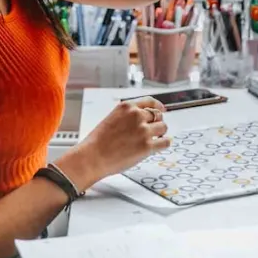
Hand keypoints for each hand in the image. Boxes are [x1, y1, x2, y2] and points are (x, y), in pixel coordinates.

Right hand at [56, 97, 170, 189]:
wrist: (92, 157)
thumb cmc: (98, 142)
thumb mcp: (111, 119)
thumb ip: (127, 117)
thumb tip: (142, 121)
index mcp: (126, 107)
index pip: (149, 101)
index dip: (158, 106)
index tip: (161, 109)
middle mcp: (136, 115)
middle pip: (158, 115)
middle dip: (157, 122)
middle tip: (153, 130)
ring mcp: (143, 130)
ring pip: (163, 127)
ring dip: (160, 133)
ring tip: (153, 139)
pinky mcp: (147, 146)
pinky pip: (165, 142)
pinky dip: (164, 143)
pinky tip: (158, 146)